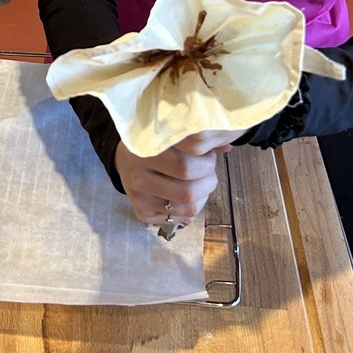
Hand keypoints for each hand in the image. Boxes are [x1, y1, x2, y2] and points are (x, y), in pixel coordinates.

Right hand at [114, 129, 243, 226]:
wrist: (125, 158)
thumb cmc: (155, 143)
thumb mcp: (171, 135)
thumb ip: (197, 139)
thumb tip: (227, 147)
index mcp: (143, 152)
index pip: (185, 166)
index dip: (206, 162)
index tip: (207, 153)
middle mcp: (137, 177)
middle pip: (188, 192)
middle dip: (208, 180)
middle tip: (208, 169)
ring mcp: (139, 198)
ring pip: (189, 207)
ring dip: (203, 194)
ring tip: (199, 181)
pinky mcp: (142, 213)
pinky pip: (182, 217)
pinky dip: (192, 206)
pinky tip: (186, 193)